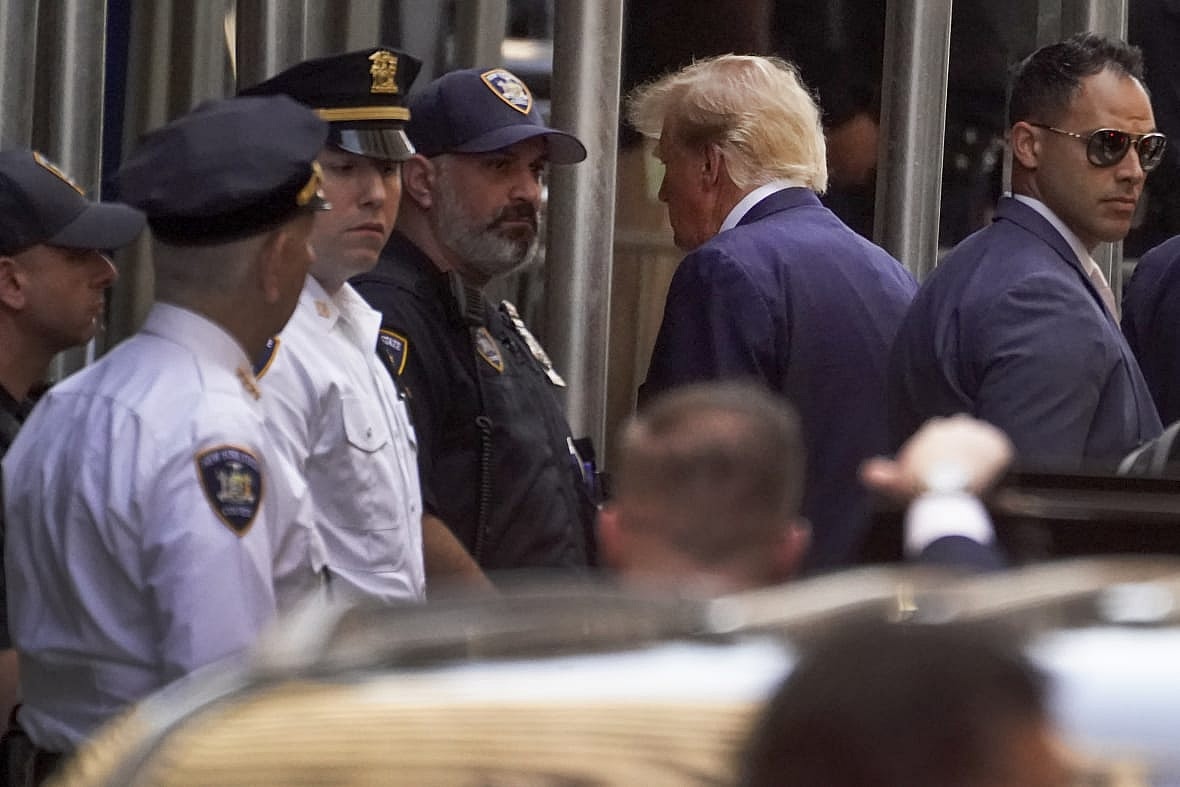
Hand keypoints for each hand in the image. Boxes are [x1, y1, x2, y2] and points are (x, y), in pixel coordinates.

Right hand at [860, 415, 1013, 501]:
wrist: (948, 492)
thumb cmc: (919, 487)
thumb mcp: (896, 481)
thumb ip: (881, 476)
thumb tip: (866, 473)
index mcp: (934, 429)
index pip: (940, 433)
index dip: (940, 451)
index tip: (940, 467)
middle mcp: (958, 425)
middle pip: (961, 433)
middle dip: (960, 448)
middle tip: (959, 470)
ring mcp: (980, 434)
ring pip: (980, 441)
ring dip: (978, 452)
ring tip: (977, 472)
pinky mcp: (999, 446)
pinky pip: (1000, 451)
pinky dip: (997, 461)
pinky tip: (993, 474)